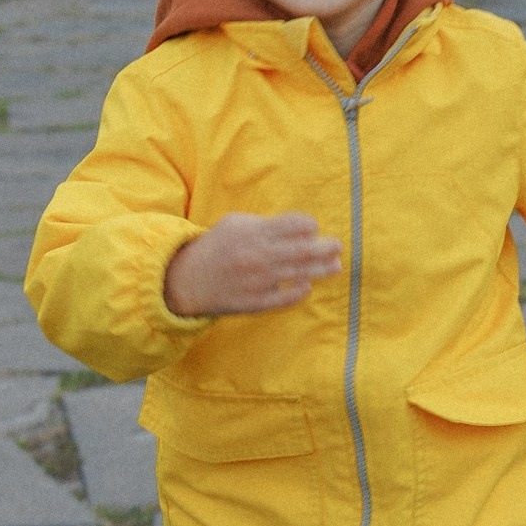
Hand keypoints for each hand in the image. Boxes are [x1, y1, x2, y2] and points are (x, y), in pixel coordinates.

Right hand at [166, 212, 341, 319]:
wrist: (187, 280)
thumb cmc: (218, 246)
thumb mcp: (235, 224)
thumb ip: (265, 223)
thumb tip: (299, 228)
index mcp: (254, 233)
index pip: (293, 225)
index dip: (308, 225)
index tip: (313, 228)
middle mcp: (258, 256)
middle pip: (302, 250)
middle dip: (324, 247)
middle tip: (337, 246)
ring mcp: (258, 280)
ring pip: (298, 274)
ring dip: (320, 269)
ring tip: (335, 265)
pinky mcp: (255, 302)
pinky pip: (283, 298)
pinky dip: (297, 292)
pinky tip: (307, 286)